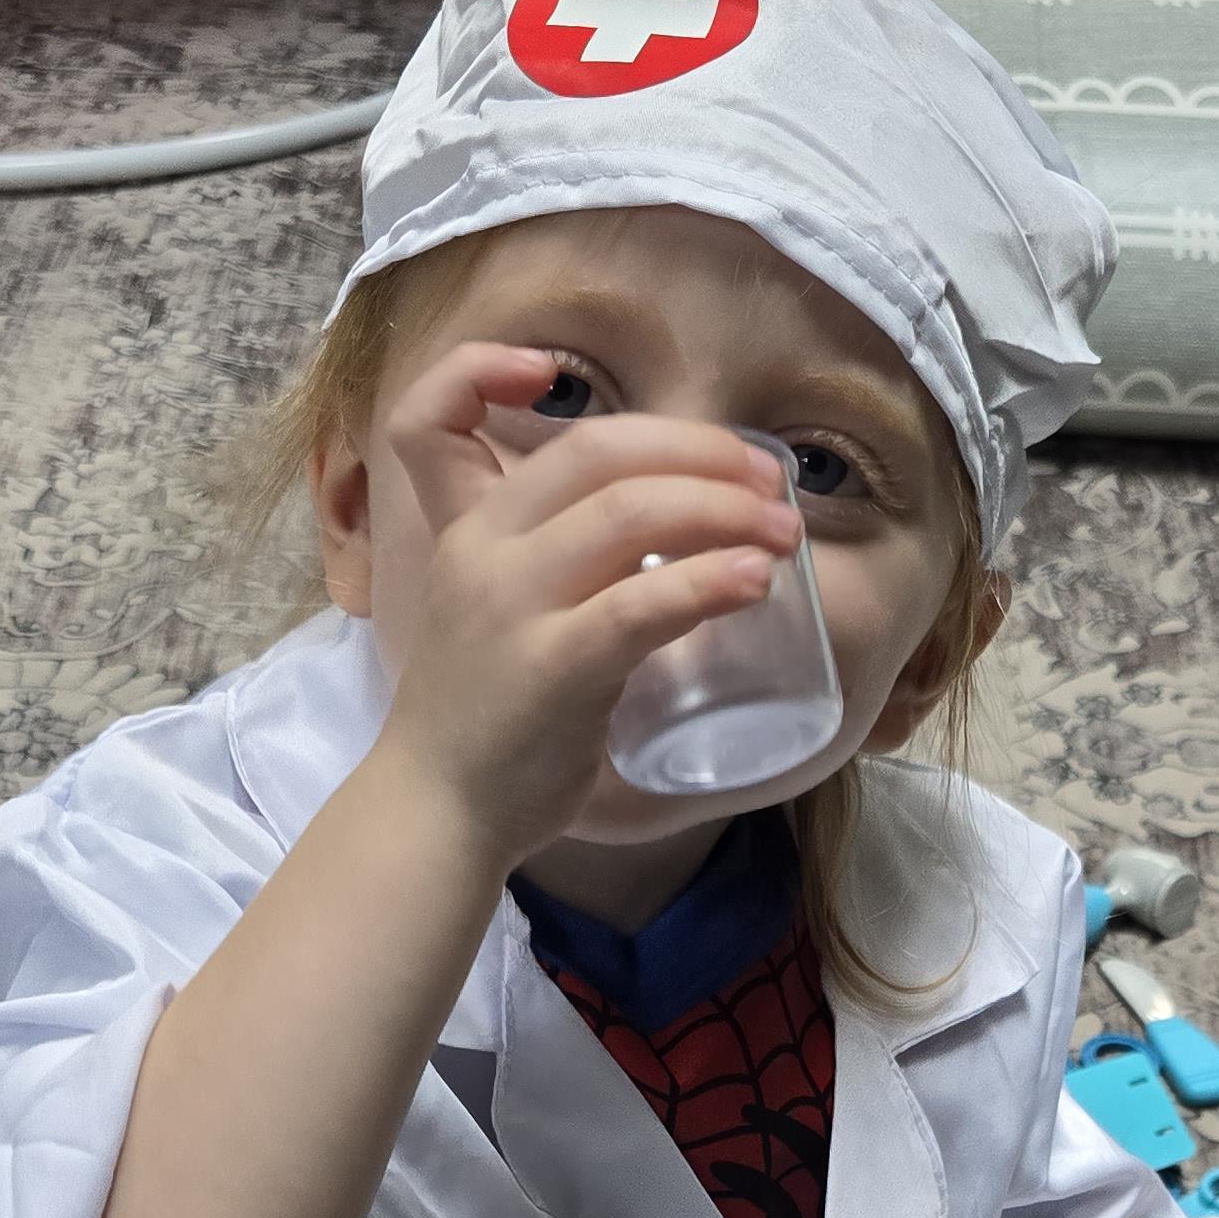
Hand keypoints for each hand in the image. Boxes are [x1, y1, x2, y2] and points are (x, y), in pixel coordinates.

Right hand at [373, 339, 799, 865]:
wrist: (435, 809)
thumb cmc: (490, 719)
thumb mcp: (511, 612)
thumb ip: (574, 567)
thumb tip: (685, 542)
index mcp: (477, 524)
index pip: (550, 430)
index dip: (616, 407)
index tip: (700, 434)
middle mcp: (487, 548)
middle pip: (605, 453)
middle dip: (705, 454)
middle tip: (773, 486)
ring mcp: (515, 605)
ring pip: (631, 513)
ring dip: (725, 509)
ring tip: (783, 532)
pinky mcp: (553, 668)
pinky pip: (640, 605)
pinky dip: (708, 581)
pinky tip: (754, 579)